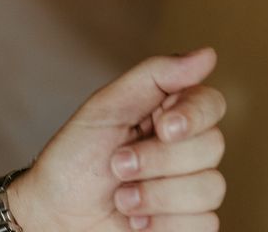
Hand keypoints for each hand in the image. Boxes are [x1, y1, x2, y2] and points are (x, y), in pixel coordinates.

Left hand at [9, 48, 225, 230]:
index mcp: (166, 112)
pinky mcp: (188, 223)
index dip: (193, 116)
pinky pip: (204, 224)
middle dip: (158, 160)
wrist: (55, 213)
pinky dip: (163, 224)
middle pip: (212, 146)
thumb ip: (155, 76)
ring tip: (121, 198)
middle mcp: (183, 147)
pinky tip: (136, 221)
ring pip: (210, 187)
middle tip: (117, 164)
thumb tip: (207, 54)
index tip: (163, 128)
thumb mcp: (106, 107)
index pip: (210, 103)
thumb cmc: (74, 158)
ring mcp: (188, 187)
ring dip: (155, 195)